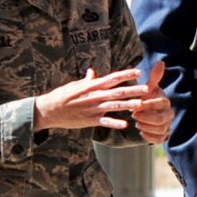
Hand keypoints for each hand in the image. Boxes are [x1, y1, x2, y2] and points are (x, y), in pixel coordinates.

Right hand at [35, 66, 150, 132]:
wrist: (47, 110)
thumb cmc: (61, 96)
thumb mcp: (74, 85)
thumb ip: (87, 80)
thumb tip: (91, 72)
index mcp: (92, 86)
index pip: (112, 78)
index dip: (126, 75)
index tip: (139, 72)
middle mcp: (94, 96)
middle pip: (117, 92)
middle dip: (133, 90)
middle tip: (148, 89)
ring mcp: (92, 108)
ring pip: (114, 106)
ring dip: (128, 105)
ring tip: (141, 104)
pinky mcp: (89, 120)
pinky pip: (104, 121)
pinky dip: (115, 123)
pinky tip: (126, 124)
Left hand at [130, 58, 171, 143]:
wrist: (145, 113)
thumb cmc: (146, 98)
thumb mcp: (148, 88)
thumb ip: (154, 77)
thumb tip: (161, 62)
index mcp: (166, 103)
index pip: (161, 104)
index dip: (149, 104)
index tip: (138, 104)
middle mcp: (168, 115)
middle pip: (162, 119)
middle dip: (147, 117)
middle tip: (135, 114)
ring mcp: (166, 126)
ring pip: (160, 129)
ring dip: (147, 126)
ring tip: (137, 122)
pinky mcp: (162, 135)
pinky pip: (159, 139)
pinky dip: (149, 136)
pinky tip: (141, 131)